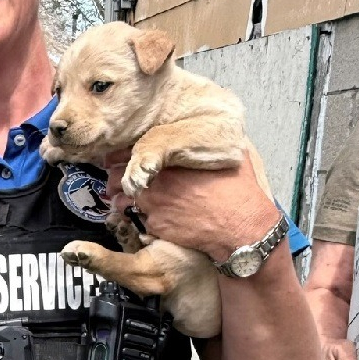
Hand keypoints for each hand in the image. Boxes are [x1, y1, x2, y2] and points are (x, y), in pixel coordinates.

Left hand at [103, 149, 278, 261]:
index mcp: (169, 159)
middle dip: (116, 178)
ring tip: (128, 199)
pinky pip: (137, 220)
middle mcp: (156, 181)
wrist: (242, 227)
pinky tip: (148, 216)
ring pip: (122, 200)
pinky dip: (139, 218)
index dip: (120, 156)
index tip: (116, 158)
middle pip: (117, 176)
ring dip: (122, 199)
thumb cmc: (239, 192)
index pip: (128, 152)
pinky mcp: (155, 226)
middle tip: (118, 181)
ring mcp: (153, 205)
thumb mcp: (228, 154)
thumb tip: (210, 132)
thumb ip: (209, 144)